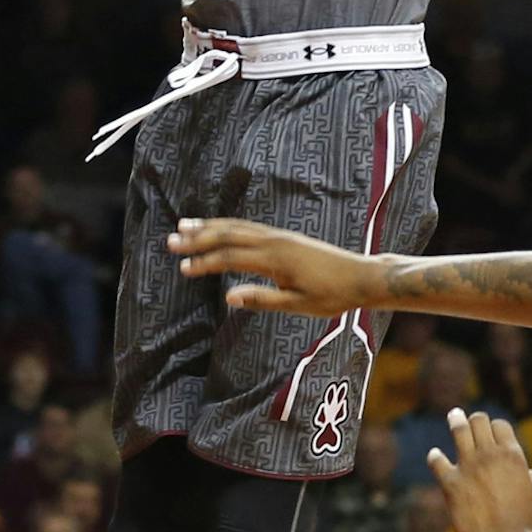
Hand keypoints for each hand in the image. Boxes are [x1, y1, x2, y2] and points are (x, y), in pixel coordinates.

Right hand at [168, 217, 381, 314]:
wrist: (360, 277)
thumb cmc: (331, 296)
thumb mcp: (297, 305)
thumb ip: (262, 300)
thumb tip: (228, 297)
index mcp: (275, 258)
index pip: (230, 257)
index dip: (204, 262)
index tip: (182, 268)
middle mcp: (274, 241)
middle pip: (229, 234)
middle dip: (199, 237)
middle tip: (171, 241)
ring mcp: (280, 236)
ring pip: (238, 227)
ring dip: (211, 226)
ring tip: (185, 226)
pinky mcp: (285, 237)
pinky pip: (250, 227)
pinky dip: (229, 226)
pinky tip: (220, 229)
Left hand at [428, 409, 531, 531]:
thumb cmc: (523, 526)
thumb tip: (529, 472)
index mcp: (512, 456)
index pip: (500, 425)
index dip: (496, 428)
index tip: (492, 432)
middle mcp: (490, 455)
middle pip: (479, 420)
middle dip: (476, 420)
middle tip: (472, 421)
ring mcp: (468, 466)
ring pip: (459, 429)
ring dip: (456, 420)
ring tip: (454, 415)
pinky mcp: (451, 483)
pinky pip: (437, 461)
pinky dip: (435, 457)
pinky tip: (435, 457)